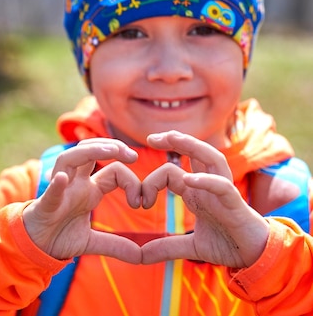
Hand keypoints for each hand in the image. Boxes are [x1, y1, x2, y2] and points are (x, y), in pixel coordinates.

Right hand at [23, 138, 142, 263]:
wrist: (33, 247)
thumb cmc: (59, 237)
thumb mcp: (92, 242)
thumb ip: (116, 245)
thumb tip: (141, 256)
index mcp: (89, 190)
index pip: (114, 171)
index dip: (131, 181)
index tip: (141, 202)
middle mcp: (75, 184)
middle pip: (91, 152)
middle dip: (112, 147)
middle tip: (133, 154)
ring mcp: (60, 191)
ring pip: (70, 159)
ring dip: (89, 151)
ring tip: (110, 150)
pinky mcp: (45, 205)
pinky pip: (50, 192)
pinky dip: (56, 184)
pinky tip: (62, 179)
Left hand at [141, 131, 269, 267]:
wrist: (256, 258)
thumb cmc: (228, 244)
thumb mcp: (190, 247)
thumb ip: (166, 247)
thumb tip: (140, 256)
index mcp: (195, 193)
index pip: (171, 172)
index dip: (151, 181)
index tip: (138, 201)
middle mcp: (207, 187)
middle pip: (194, 152)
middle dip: (174, 140)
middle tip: (151, 137)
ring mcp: (222, 192)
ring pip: (211, 158)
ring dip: (192, 145)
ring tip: (172, 137)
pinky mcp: (235, 205)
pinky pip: (223, 186)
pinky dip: (206, 181)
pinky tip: (188, 179)